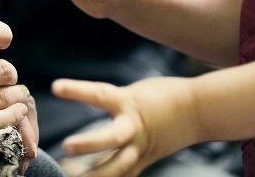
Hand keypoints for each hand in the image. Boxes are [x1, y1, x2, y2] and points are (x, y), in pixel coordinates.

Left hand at [52, 77, 199, 176]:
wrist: (198, 110)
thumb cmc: (162, 96)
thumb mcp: (132, 92)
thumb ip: (109, 100)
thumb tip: (81, 101)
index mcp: (128, 102)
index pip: (99, 94)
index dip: (77, 91)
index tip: (55, 87)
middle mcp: (133, 127)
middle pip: (111, 137)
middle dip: (88, 143)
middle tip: (66, 147)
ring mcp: (140, 147)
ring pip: (119, 166)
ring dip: (95, 175)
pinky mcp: (145, 160)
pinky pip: (126, 175)